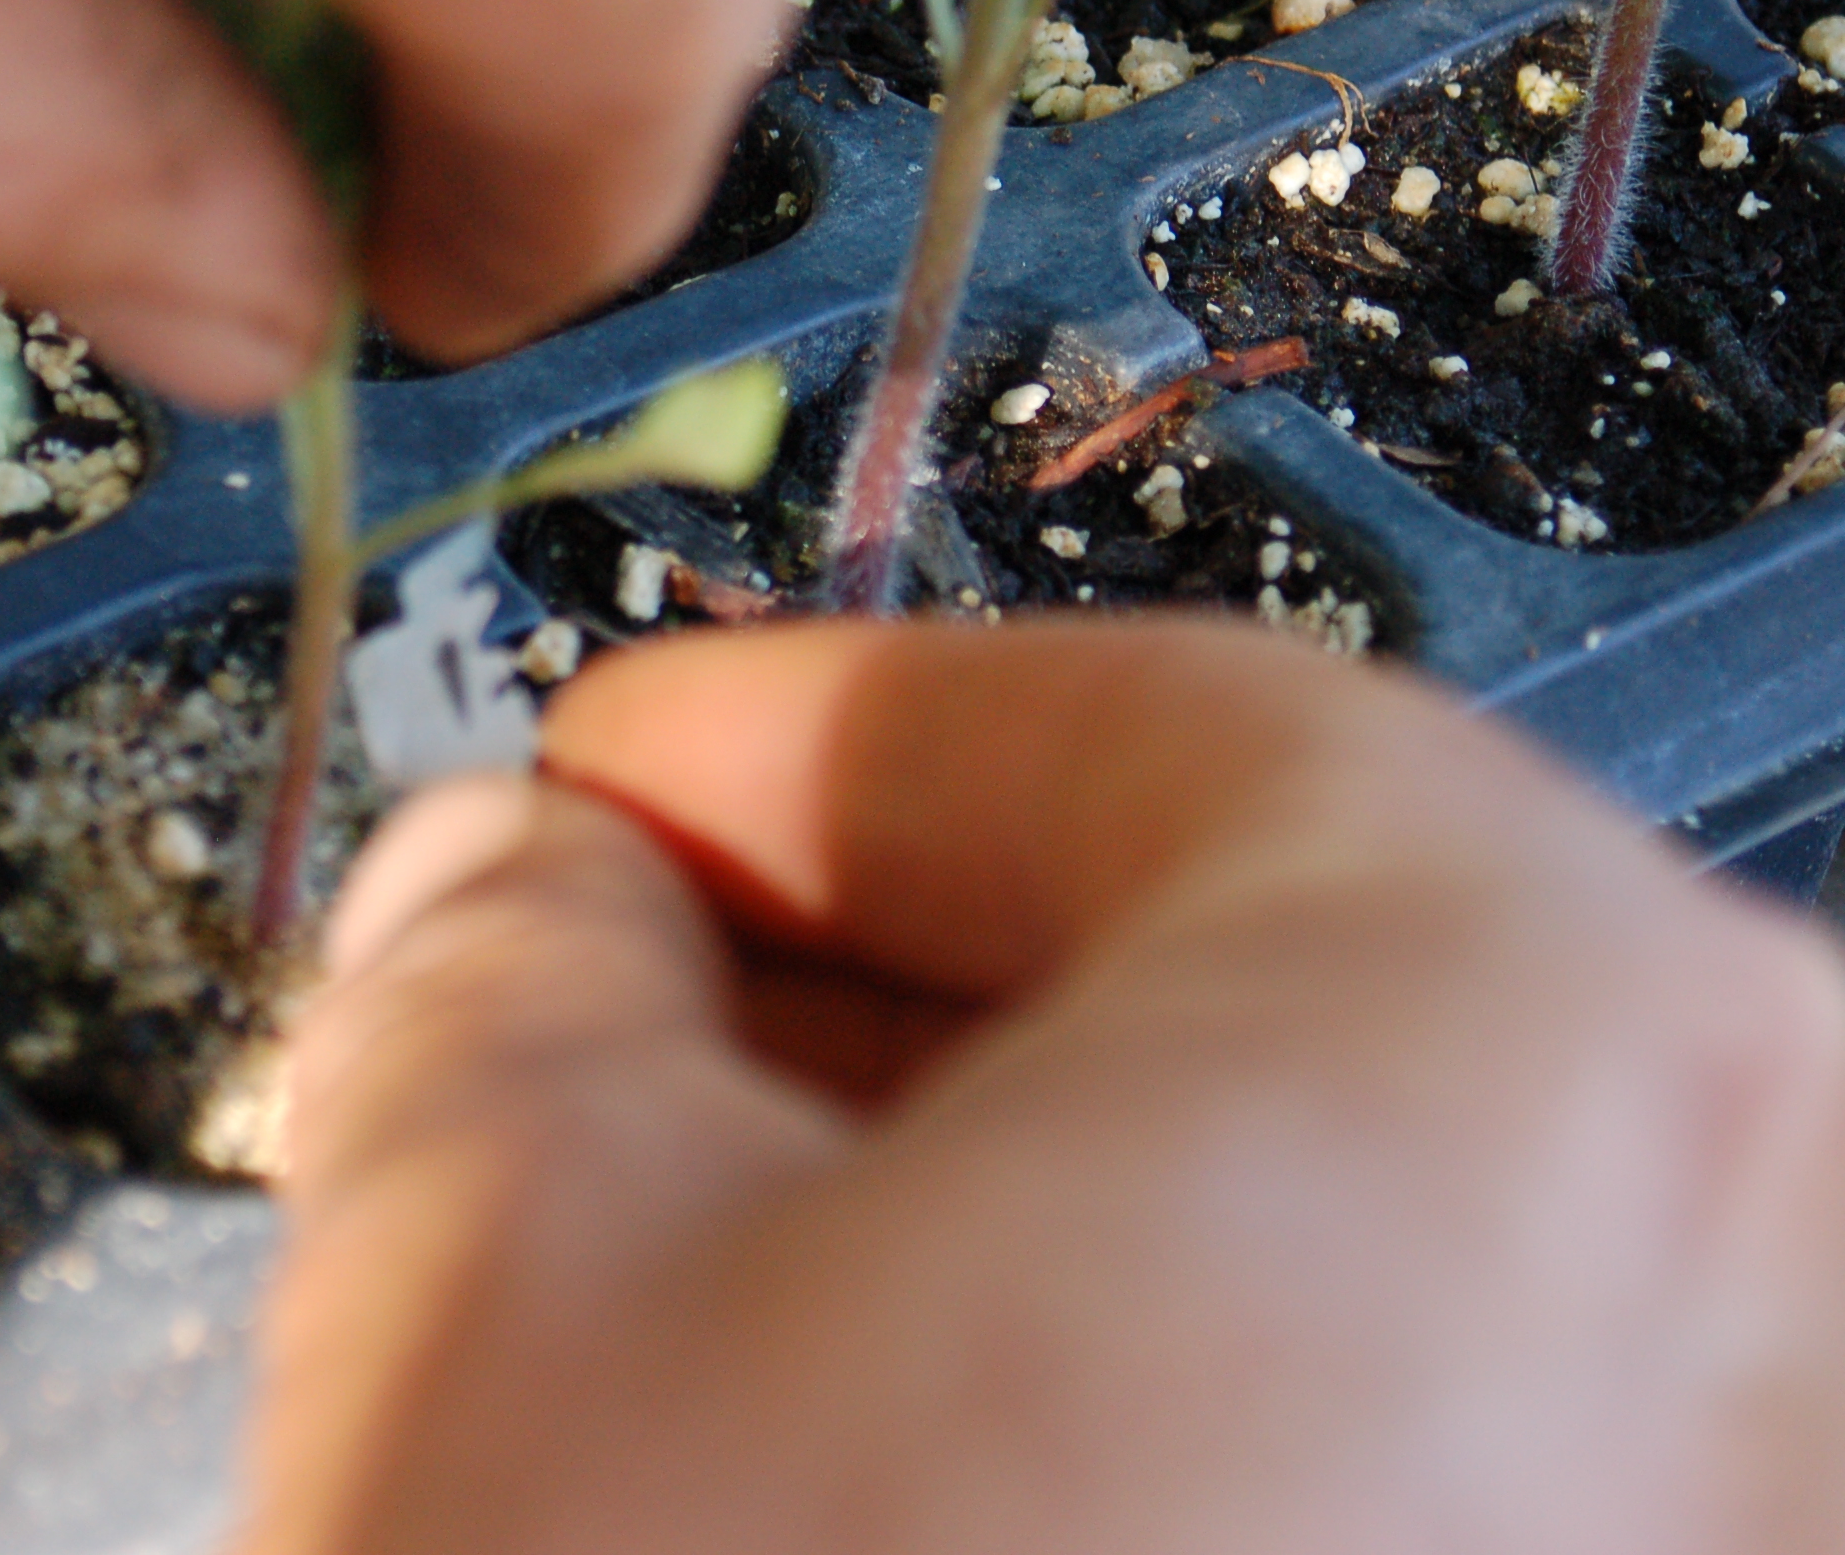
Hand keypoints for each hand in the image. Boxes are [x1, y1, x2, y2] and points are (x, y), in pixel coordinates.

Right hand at [247, 619, 1844, 1552]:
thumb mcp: (492, 1266)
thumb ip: (506, 963)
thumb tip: (526, 905)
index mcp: (1535, 1057)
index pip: (1126, 733)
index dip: (794, 746)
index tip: (631, 784)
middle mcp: (1771, 1308)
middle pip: (1262, 992)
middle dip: (885, 987)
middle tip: (624, 1009)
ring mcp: (1737, 1515)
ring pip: (1343, 1258)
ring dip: (1014, 1220)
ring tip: (717, 1282)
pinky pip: (1415, 1461)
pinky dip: (1166, 1426)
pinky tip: (902, 1476)